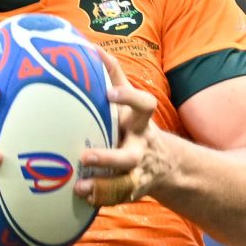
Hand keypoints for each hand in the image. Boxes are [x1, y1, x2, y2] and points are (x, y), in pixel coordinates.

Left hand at [76, 49, 175, 209]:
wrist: (165, 163)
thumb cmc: (135, 124)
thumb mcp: (130, 101)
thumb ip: (115, 74)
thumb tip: (93, 47)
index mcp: (140, 123)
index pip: (144, 107)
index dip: (128, 99)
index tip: (108, 93)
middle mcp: (140, 149)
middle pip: (130, 157)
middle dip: (109, 157)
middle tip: (85, 156)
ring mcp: (137, 173)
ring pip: (124, 184)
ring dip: (102, 186)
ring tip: (80, 186)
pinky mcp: (130, 190)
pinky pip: (117, 198)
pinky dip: (100, 197)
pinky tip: (82, 195)